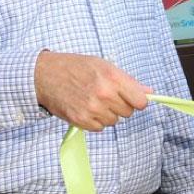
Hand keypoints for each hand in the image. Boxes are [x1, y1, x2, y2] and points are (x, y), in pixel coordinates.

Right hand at [34, 51, 151, 130]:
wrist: (44, 75)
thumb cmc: (76, 67)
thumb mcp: (105, 65)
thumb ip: (128, 81)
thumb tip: (149, 92)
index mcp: (113, 78)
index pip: (141, 101)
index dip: (138, 101)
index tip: (133, 99)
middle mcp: (104, 94)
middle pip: (128, 112)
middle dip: (121, 105)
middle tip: (106, 96)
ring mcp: (92, 109)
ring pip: (114, 121)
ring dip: (107, 114)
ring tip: (94, 101)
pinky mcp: (80, 120)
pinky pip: (99, 128)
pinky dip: (95, 121)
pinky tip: (86, 108)